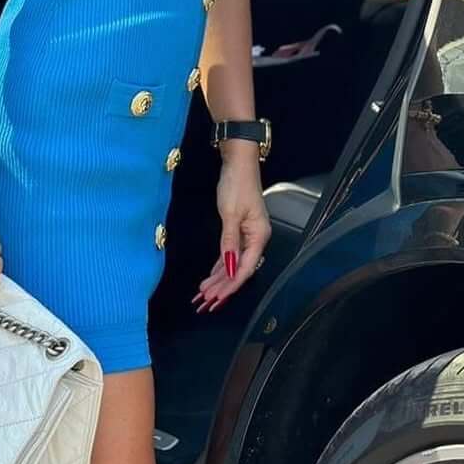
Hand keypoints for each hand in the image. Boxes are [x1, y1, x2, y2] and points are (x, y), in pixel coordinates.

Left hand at [192, 154, 270, 312]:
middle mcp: (256, 238)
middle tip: (205, 301)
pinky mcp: (240, 228)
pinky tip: (212, 275)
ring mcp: (248, 234)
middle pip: (239, 269)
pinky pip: (230, 252)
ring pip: (233, 262)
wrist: (238, 162)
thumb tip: (227, 267)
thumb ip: (229, 243)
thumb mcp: (230, 215)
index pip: (245, 268)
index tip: (216, 298)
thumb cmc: (237, 184)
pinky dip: (220, 264)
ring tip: (204, 292)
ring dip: (219, 278)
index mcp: (259, 236)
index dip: (230, 285)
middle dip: (222, 286)